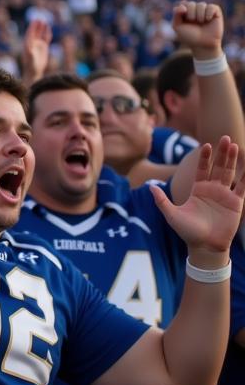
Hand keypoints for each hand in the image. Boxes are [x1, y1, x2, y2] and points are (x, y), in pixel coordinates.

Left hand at [21, 19, 52, 82]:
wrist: (34, 71)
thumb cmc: (30, 65)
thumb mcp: (30, 57)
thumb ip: (29, 50)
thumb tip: (29, 44)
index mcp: (27, 44)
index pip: (30, 33)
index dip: (32, 27)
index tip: (34, 20)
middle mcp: (32, 43)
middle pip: (35, 32)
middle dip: (37, 26)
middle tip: (40, 19)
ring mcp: (38, 45)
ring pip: (40, 34)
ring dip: (42, 28)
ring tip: (45, 22)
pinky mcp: (44, 48)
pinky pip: (46, 39)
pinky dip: (47, 34)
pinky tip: (48, 29)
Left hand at [150, 137, 244, 256]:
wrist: (204, 246)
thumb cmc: (187, 231)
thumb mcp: (171, 214)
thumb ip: (161, 200)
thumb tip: (148, 187)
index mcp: (198, 190)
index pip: (202, 169)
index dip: (205, 158)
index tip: (206, 145)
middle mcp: (212, 190)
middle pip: (218, 167)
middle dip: (222, 153)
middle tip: (226, 138)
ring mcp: (224, 195)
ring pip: (229, 173)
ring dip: (233, 160)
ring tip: (235, 146)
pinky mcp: (235, 204)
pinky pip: (242, 188)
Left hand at [173, 1, 222, 57]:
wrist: (203, 45)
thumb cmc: (189, 36)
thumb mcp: (178, 26)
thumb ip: (176, 14)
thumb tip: (182, 5)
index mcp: (185, 12)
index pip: (183, 4)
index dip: (182, 10)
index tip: (183, 18)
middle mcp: (195, 10)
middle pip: (191, 4)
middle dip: (190, 14)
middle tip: (192, 21)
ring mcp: (205, 10)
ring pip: (201, 4)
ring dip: (199, 15)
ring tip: (201, 22)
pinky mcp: (216, 12)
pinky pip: (212, 6)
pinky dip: (209, 13)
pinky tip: (208, 19)